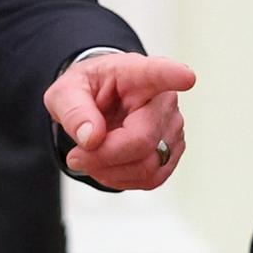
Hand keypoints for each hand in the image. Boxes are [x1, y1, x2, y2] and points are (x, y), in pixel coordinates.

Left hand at [45, 54, 194, 190]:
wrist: (100, 101)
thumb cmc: (87, 91)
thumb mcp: (65, 92)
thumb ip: (73, 111)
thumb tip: (91, 138)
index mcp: (137, 73)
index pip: (158, 73)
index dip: (173, 75)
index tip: (186, 76)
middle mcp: (164, 100)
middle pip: (142, 140)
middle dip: (103, 156)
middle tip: (75, 156)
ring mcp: (173, 128)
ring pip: (147, 166)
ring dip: (109, 171)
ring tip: (89, 157)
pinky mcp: (172, 153)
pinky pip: (150, 179)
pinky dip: (121, 179)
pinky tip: (106, 165)